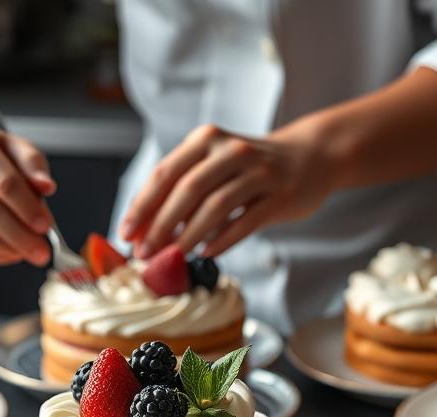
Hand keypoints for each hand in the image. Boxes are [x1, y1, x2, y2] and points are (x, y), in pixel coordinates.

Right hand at [0, 120, 55, 265]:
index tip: (45, 226)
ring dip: (2, 249)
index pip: (3, 180)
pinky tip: (5, 254)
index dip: (28, 207)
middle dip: (18, 235)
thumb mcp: (8, 145)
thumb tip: (47, 187)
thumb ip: (32, 164)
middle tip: (40, 251)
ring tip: (24, 253)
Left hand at [119, 123, 332, 259]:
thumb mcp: (215, 164)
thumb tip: (144, 231)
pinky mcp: (280, 195)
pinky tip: (206, 253)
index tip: (126, 233)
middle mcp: (231, 151)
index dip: (142, 206)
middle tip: (146, 253)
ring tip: (174, 256)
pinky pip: (245, 222)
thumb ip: (182, 190)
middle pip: (187, 190)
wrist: (310, 156)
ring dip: (189, 236)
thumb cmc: (251, 167)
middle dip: (161, 225)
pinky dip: (222, 241)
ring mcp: (259, 172)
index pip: (165, 173)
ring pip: (215, 207)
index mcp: (206, 139)